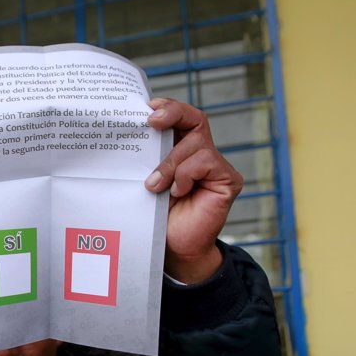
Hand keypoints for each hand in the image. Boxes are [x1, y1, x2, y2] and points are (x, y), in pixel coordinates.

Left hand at [144, 98, 242, 282]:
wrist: (173, 249)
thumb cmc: (157, 216)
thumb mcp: (146, 180)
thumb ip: (146, 158)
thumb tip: (126, 133)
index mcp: (180, 149)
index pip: (180, 117)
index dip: (168, 107)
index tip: (148, 107)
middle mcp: (201, 153)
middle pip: (195, 118)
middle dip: (173, 113)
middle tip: (152, 122)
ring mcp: (216, 166)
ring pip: (196, 143)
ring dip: (170, 162)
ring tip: (154, 185)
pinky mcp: (228, 180)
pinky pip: (206, 161)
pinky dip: (186, 174)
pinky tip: (176, 193)